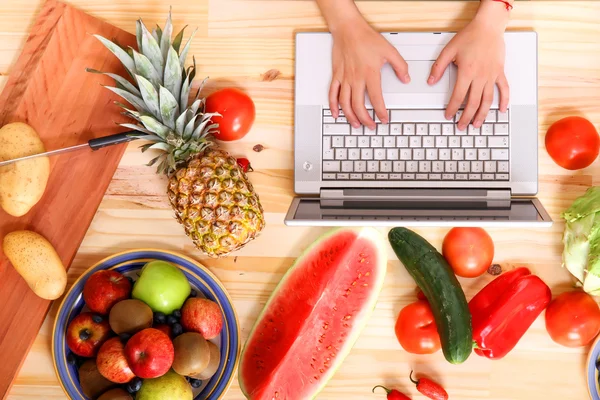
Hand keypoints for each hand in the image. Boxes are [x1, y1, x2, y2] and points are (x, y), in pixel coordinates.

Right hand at [329, 19, 409, 128]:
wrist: (348, 29)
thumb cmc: (366, 38)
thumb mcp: (389, 50)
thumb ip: (400, 66)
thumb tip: (406, 78)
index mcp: (370, 73)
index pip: (376, 99)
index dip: (381, 112)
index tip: (384, 119)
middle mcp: (356, 78)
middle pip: (359, 105)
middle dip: (365, 119)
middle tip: (371, 126)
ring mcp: (345, 78)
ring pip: (345, 103)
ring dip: (350, 116)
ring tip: (356, 124)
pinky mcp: (337, 75)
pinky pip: (333, 93)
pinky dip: (333, 105)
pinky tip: (336, 113)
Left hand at [429, 3, 509, 129]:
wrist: (488, 27)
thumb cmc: (470, 36)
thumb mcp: (449, 50)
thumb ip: (438, 67)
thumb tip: (431, 81)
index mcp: (467, 72)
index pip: (457, 96)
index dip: (452, 108)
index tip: (448, 115)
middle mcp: (480, 76)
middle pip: (473, 102)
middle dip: (466, 117)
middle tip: (461, 126)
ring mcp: (492, 75)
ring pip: (487, 100)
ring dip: (482, 114)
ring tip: (477, 124)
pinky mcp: (500, 72)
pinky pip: (504, 89)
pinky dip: (504, 100)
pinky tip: (501, 110)